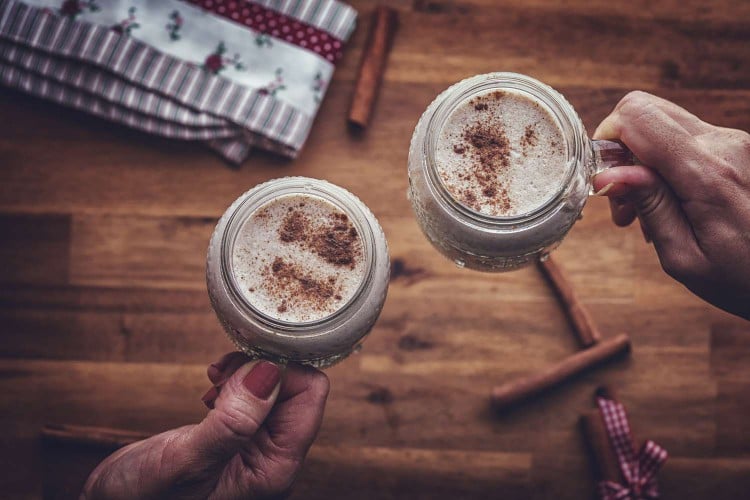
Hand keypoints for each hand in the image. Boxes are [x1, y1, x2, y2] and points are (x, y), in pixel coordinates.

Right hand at [82, 353, 329, 498]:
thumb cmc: (142, 499)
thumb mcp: (184, 460)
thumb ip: (232, 422)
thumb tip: (270, 373)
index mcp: (274, 469)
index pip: (310, 397)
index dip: (280, 371)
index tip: (242, 366)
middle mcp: (273, 459)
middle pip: (297, 389)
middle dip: (263, 369)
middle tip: (223, 372)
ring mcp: (258, 448)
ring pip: (277, 388)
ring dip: (248, 373)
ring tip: (216, 379)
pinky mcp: (240, 438)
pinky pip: (256, 396)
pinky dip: (237, 381)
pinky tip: (214, 387)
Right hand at [592, 91, 749, 318]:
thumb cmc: (743, 277)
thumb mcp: (685, 256)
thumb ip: (650, 207)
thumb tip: (609, 173)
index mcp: (706, 172)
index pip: (636, 117)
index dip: (607, 140)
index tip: (605, 180)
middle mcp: (723, 144)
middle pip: (645, 111)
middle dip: (621, 152)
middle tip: (623, 202)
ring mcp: (733, 142)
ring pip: (661, 125)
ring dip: (641, 161)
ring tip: (645, 212)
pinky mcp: (735, 148)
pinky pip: (683, 140)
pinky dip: (663, 166)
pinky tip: (669, 204)